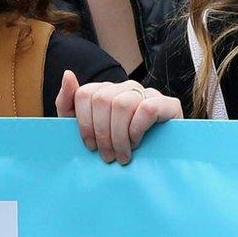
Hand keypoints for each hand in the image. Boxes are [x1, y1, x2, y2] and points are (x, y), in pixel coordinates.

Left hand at [56, 70, 181, 164]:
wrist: (157, 162)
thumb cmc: (117, 146)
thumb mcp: (86, 129)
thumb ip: (68, 103)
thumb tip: (68, 74)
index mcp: (107, 91)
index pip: (85, 94)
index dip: (84, 123)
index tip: (91, 146)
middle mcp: (127, 87)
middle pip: (102, 99)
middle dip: (102, 133)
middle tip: (108, 156)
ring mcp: (149, 93)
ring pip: (122, 104)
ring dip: (119, 136)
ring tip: (122, 156)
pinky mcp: (169, 104)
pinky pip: (147, 109)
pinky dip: (137, 130)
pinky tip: (137, 143)